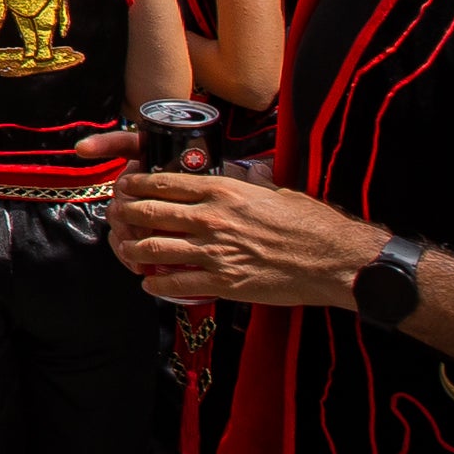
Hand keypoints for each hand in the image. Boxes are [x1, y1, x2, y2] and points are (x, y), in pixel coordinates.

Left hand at [107, 166, 390, 304]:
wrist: (335, 260)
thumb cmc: (311, 224)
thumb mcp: (275, 191)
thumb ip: (248, 181)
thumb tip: (242, 170)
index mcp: (224, 190)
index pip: (164, 183)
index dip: (136, 184)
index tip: (125, 186)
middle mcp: (212, 218)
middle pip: (149, 213)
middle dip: (125, 214)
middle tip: (118, 217)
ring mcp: (215, 251)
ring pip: (153, 248)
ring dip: (132, 250)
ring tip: (127, 250)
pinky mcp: (224, 282)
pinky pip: (175, 282)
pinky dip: (156, 282)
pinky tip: (150, 282)